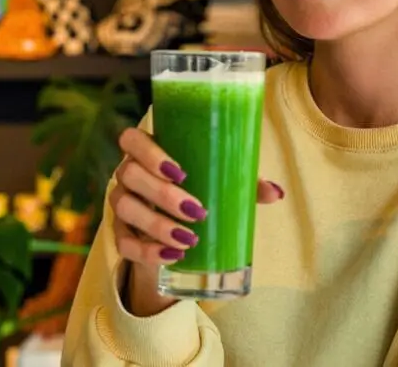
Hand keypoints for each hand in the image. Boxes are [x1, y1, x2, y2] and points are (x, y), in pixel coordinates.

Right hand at [110, 127, 284, 314]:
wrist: (178, 230)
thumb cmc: (200, 191)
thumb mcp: (221, 183)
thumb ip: (245, 182)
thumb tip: (276, 193)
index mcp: (147, 151)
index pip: (132, 140)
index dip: (149, 152)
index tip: (180, 172)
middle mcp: (128, 174)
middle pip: (131, 175)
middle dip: (163, 195)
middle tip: (197, 211)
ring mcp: (121, 204)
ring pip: (126, 208)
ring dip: (156, 225)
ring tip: (189, 240)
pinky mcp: (121, 234)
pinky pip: (123, 243)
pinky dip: (146, 252)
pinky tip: (171, 256)